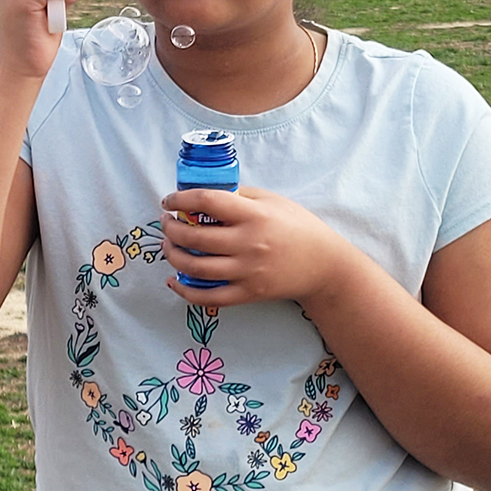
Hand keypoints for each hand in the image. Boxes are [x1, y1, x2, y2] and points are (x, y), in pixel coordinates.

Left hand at [158, 186, 358, 307]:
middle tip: (166, 223)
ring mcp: (247, 271)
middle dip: (171, 229)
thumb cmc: (298, 228)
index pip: (207, 202)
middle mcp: (249, 243)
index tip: (169, 201)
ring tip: (168, 246)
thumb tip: (204, 193)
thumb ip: (240, 195)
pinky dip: (184, 291)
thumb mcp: (273, 201)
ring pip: (195, 267)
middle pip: (195, 236)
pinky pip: (208, 297)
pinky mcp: (248, 294)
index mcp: (255, 215)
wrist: (325, 266)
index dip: (181, 200)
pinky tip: (173, 280)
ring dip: (173, 256)